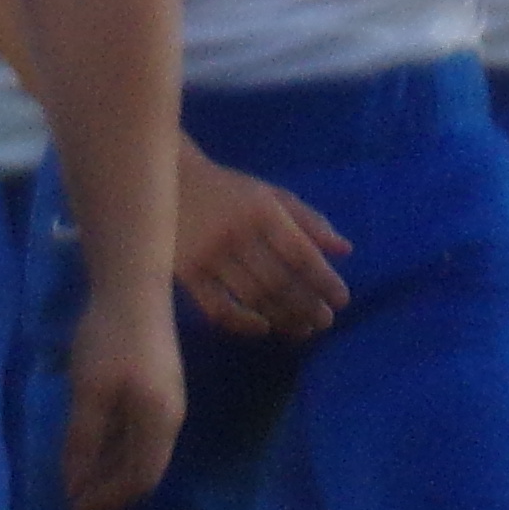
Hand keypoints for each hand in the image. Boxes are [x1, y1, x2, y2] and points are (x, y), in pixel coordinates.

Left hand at [56, 272, 188, 509]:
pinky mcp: (153, 389)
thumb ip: (84, 438)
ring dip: (109, 472)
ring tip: (78, 486)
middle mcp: (168, 419)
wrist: (132, 291)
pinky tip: (89, 454)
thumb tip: (75, 482)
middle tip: (74, 508)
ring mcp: (163, 404)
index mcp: (159, 424)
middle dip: (109, 492)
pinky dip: (112, 450)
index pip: (139, 479)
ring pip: (137, 452)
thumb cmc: (110, 341)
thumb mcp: (89, 392)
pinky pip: (134, 433)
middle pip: (141, 470)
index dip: (109, 501)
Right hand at [174, 145, 349, 338]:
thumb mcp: (271, 194)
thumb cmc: (227, 190)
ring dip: (283, 318)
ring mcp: (208, 255)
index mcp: (262, 212)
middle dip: (308, 306)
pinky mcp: (185, 272)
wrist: (164, 181)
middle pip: (280, 282)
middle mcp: (236, 234)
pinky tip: (262, 327)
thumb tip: (344, 250)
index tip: (341, 299)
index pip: (302, 254)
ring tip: (302, 329)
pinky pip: (217, 307)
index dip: (325, 281)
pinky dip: (243, 323)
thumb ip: (309, 220)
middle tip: (325, 320)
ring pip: (253, 298)